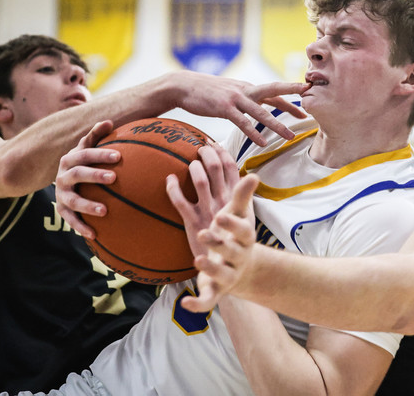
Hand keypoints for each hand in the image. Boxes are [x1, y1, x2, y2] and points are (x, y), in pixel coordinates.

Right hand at [55, 120, 117, 239]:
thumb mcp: (87, 148)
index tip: (118, 156)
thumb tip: (108, 121)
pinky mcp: (62, 210)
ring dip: (88, 205)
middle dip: (95, 175)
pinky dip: (81, 227)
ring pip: (73, 201)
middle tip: (113, 178)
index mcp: (71, 159)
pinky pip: (70, 220)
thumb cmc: (84, 162)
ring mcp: (61, 194)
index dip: (100, 154)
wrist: (64, 182)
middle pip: (78, 174)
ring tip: (105, 210)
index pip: (85, 153)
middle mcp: (62, 176)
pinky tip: (95, 234)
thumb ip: (96, 135)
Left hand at [167, 143, 240, 259]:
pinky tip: (169, 180)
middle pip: (216, 169)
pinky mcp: (193, 224)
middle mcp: (224, 203)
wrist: (232, 270)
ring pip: (200, 182)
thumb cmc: (235, 239)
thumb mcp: (244, 216)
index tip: (212, 142)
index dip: (222, 152)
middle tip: (199, 147)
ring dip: (193, 168)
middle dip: (206, 154)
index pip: (232, 167)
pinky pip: (180, 202)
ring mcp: (208, 213)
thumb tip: (243, 173)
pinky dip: (173, 189)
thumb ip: (240, 195)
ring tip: (190, 162)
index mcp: (237, 199)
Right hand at [175, 72, 308, 145]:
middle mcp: (245, 90)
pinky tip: (263, 143)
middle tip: (309, 109)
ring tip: (290, 137)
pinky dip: (253, 133)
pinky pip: (242, 122)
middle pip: (274, 92)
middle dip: (293, 99)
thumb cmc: (207, 91)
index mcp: (248, 87)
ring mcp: (235, 98)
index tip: (309, 96)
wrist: (183, 86)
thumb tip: (257, 103)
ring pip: (261, 112)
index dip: (292, 93)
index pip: (275, 90)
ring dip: (277, 125)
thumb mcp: (230, 91)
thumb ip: (245, 97)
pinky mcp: (223, 108)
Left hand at [177, 168, 257, 312]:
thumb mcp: (239, 217)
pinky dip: (197, 304)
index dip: (232, 225)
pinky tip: (184, 303)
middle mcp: (238, 258)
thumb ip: (242, 197)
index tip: (220, 215)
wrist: (243, 270)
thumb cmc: (236, 237)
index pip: (243, 232)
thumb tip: (254, 174)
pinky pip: (208, 301)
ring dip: (211, 267)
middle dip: (218, 243)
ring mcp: (227, 275)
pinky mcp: (215, 290)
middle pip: (232, 252)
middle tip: (203, 233)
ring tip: (198, 259)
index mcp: (245, 239)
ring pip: (221, 274)